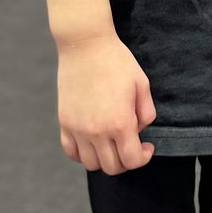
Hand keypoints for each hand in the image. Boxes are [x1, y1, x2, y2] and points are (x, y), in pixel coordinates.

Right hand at [55, 32, 156, 174]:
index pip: (132, 161)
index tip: (147, 146)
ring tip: (112, 142)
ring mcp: (78, 129)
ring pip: (91, 164)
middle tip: (131, 145)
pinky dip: (82, 153)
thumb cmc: (117, 61)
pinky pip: (71, 152)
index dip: (144, 158)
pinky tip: (93, 141)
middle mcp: (97, 131)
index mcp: (119, 123)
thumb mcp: (141, 84)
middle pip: (112, 167)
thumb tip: (140, 130)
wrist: (85, 45)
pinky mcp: (64, 122)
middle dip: (126, 161)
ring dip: (104, 159)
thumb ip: (146, 113)